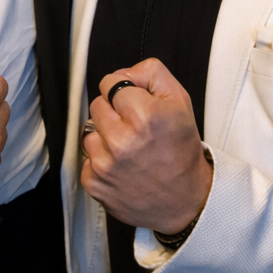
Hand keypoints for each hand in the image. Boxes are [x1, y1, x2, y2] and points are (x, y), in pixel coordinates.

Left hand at [81, 59, 211, 233]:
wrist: (186, 200)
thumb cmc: (182, 151)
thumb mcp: (179, 100)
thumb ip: (151, 73)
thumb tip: (124, 73)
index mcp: (144, 117)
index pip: (110, 82)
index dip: (124, 90)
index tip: (134, 103)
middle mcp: (122, 141)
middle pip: (97, 105)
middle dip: (114, 112)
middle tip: (134, 127)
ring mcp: (105, 164)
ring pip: (90, 132)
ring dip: (106, 137)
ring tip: (129, 149)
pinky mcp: (95, 183)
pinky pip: (86, 158)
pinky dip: (101, 161)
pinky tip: (122, 166)